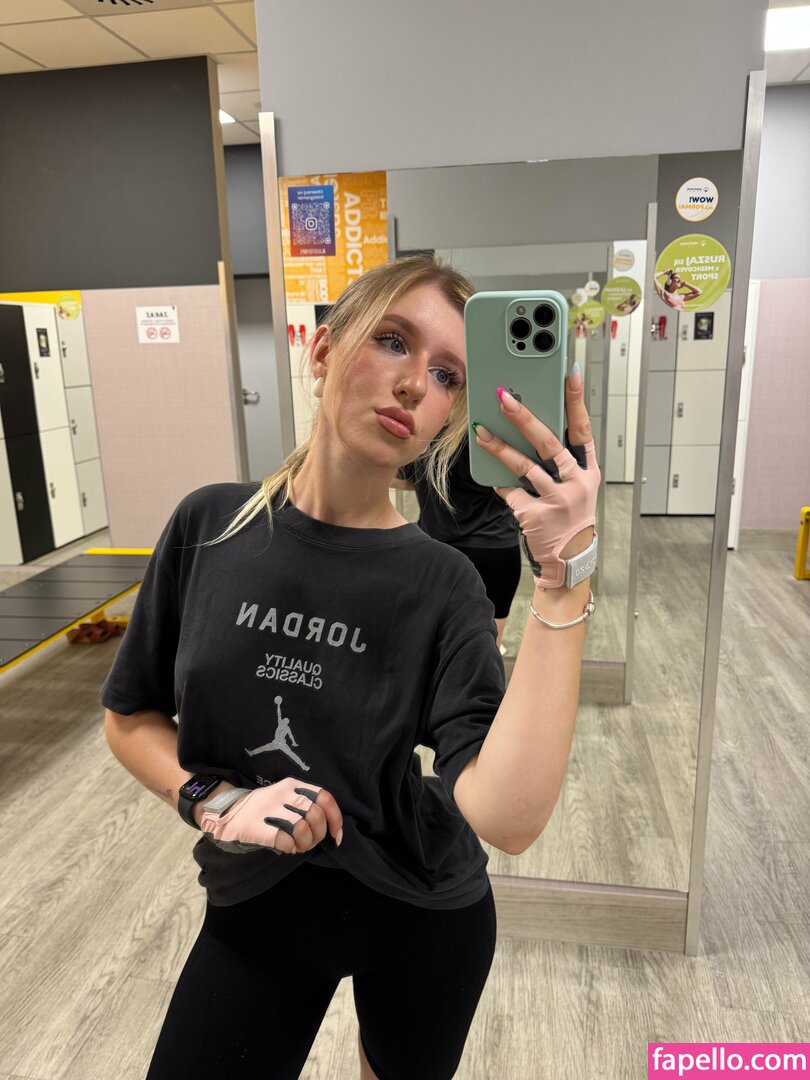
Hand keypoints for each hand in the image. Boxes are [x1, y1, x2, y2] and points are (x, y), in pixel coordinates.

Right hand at [199, 778, 343, 854]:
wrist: (227, 811)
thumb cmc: (262, 808)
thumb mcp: (285, 796)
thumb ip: (306, 803)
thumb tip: (330, 825)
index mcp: (293, 784)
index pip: (325, 797)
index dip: (335, 819)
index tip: (335, 835)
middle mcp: (283, 794)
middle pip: (316, 815)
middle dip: (318, 835)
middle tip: (308, 842)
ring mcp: (270, 809)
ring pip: (303, 828)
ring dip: (305, 843)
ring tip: (297, 845)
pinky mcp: (259, 827)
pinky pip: (286, 841)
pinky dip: (291, 848)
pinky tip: (286, 847)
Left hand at [473, 370, 599, 587]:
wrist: (569, 561)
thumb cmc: (568, 517)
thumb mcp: (575, 488)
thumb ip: (560, 463)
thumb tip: (529, 428)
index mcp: (588, 471)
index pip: (583, 429)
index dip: (576, 401)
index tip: (570, 373)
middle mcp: (576, 483)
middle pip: (549, 442)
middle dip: (524, 417)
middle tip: (504, 397)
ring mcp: (557, 500)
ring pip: (524, 466)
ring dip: (500, 447)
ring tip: (481, 431)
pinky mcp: (536, 515)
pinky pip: (511, 492)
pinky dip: (500, 483)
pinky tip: (491, 476)